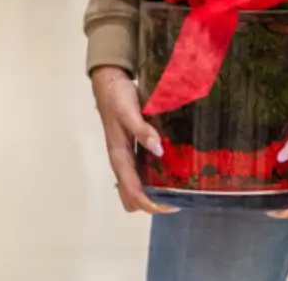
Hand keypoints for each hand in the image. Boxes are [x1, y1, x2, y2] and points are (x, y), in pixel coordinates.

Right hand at [91, 66, 178, 214]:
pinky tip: (169, 165)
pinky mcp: (130, 147)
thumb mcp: (129, 112)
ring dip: (152, 191)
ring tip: (178, 184)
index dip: (151, 204)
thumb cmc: (118, 98)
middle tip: (178, 196)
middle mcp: (121, 161)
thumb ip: (142, 130)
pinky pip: (140, 170)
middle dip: (152, 202)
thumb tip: (159, 150)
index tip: (173, 205)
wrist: (109, 82)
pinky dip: (152, 176)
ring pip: (136, 185)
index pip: (133, 193)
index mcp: (119, 157)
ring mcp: (125, 155)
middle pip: (132, 196)